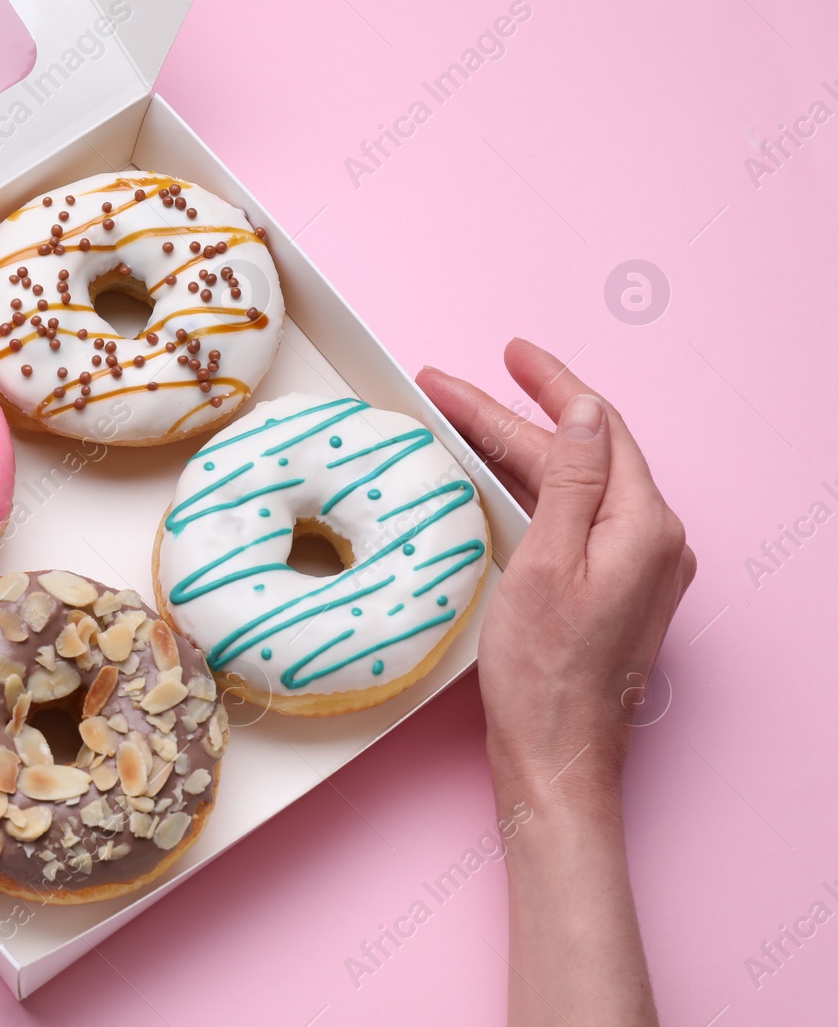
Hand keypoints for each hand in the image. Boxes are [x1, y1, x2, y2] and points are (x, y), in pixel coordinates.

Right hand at [418, 338, 694, 802]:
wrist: (555, 757)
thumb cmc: (544, 674)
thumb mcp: (547, 562)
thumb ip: (571, 480)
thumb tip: (583, 411)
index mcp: (645, 527)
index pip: (595, 428)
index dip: (547, 384)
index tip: (508, 352)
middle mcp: (654, 542)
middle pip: (581, 454)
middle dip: (516, 415)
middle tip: (454, 387)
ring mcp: (638, 568)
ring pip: (576, 484)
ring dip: (521, 450)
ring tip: (465, 421)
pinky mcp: (615, 591)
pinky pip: (577, 517)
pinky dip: (534, 489)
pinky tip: (500, 480)